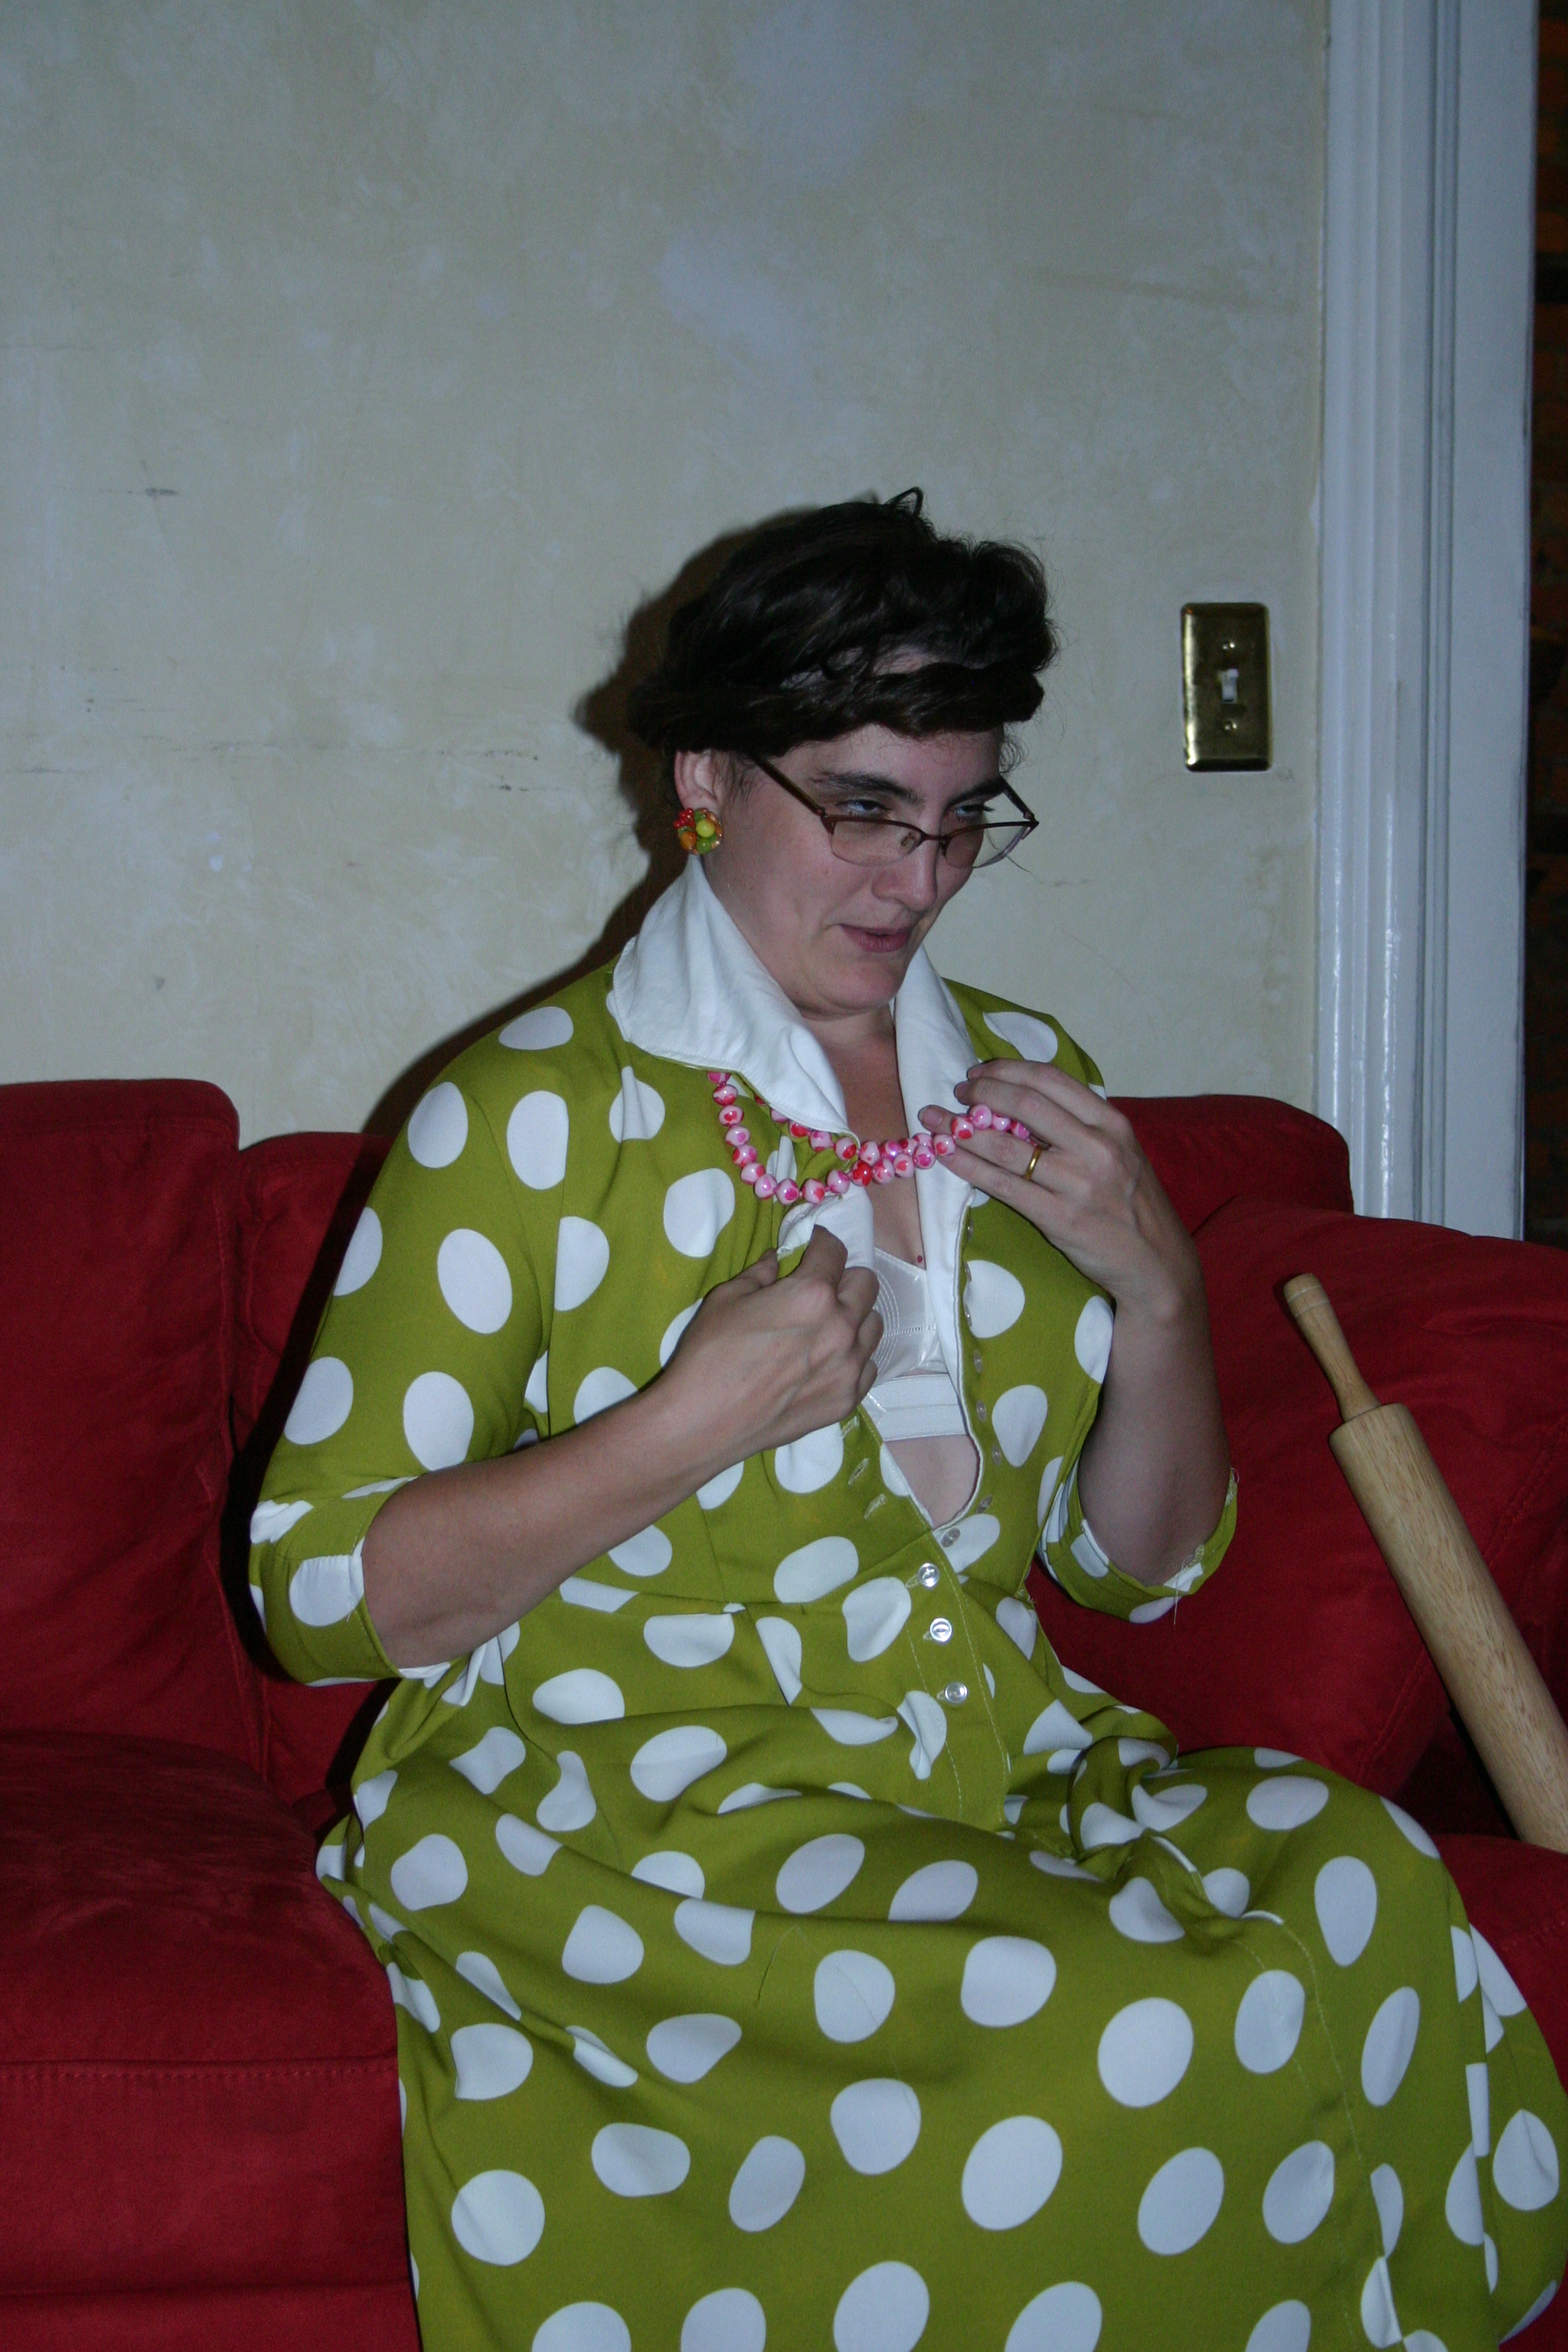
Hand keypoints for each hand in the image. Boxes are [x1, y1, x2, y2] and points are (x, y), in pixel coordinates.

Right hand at [660, 1228, 882, 1473]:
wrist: (704, 1421)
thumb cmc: (709, 1355)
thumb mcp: (727, 1299)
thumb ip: (759, 1274)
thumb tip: (775, 1259)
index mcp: (813, 1294)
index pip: (835, 1252)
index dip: (823, 1242)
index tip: (816, 1245)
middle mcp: (842, 1327)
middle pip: (866, 1284)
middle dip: (845, 1277)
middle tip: (821, 1285)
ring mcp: (849, 1367)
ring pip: (873, 1325)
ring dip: (854, 1316)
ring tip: (828, 1324)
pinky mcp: (847, 1400)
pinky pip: (868, 1366)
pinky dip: (853, 1356)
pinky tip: (828, 1360)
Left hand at [919, 1061, 1199, 1320]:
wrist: (1155, 1262)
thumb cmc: (1131, 1204)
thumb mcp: (1120, 1152)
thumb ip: (1080, 1126)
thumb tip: (1020, 1101)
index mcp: (1112, 1123)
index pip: (1050, 1080)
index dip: (1007, 1070)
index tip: (979, 1072)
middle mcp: (1097, 1147)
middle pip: (1024, 1103)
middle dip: (980, 1093)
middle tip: (956, 1094)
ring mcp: (1077, 1184)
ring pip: (1006, 1147)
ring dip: (962, 1129)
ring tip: (934, 1121)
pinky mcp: (1058, 1218)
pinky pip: (1002, 1186)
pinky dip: (968, 1167)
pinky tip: (947, 1155)